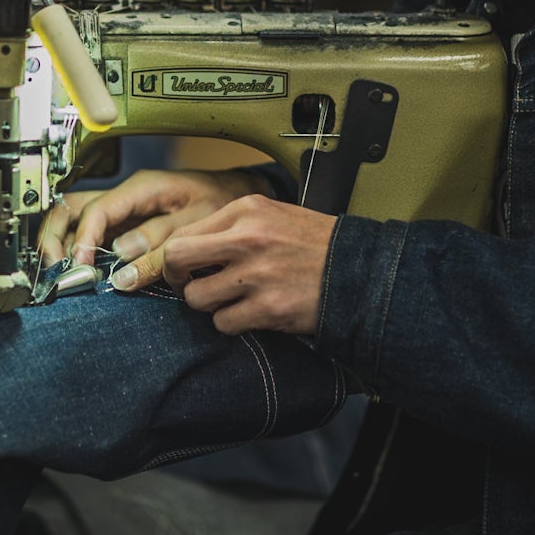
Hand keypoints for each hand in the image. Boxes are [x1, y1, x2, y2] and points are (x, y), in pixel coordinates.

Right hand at [35, 168, 268, 266]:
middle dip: (56, 237)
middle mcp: (125, 196)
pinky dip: (79, 251)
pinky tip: (81, 272)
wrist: (239, 197)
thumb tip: (122, 258)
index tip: (81, 266)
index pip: (97, 209)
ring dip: (62, 245)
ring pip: (74, 220)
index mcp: (142, 187)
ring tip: (63, 274)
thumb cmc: (223, 202)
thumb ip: (160, 240)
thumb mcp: (197, 222)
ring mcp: (122, 210)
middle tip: (56, 269)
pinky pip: (91, 235)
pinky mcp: (124, 226)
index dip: (83, 239)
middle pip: (72, 208)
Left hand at [112, 194, 336, 336]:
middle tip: (189, 286)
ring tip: (231, 300)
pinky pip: (224, 323)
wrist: (358, 270)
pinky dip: (232, 323)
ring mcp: (256, 275)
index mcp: (246, 210)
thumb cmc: (313, 244)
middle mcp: (246, 239)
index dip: (177, 257)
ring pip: (196, 298)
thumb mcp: (272, 216)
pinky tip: (252, 313)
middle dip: (175, 278)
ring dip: (208, 305)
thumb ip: (231, 227)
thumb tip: (188, 251)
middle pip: (176, 259)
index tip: (185, 270)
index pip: (184, 232)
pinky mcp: (267, 308)